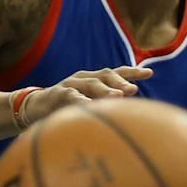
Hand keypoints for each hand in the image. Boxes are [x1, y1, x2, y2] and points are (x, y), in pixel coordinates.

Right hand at [22, 65, 153, 120]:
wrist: (36, 108)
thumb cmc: (69, 108)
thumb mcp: (90, 105)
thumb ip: (108, 106)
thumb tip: (133, 115)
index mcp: (95, 79)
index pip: (117, 72)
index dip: (132, 72)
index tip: (150, 73)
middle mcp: (85, 78)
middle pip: (106, 74)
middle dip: (120, 81)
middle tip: (133, 90)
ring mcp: (71, 84)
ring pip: (90, 83)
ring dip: (105, 90)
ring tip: (118, 97)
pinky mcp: (58, 94)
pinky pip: (70, 95)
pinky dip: (81, 100)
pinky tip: (89, 106)